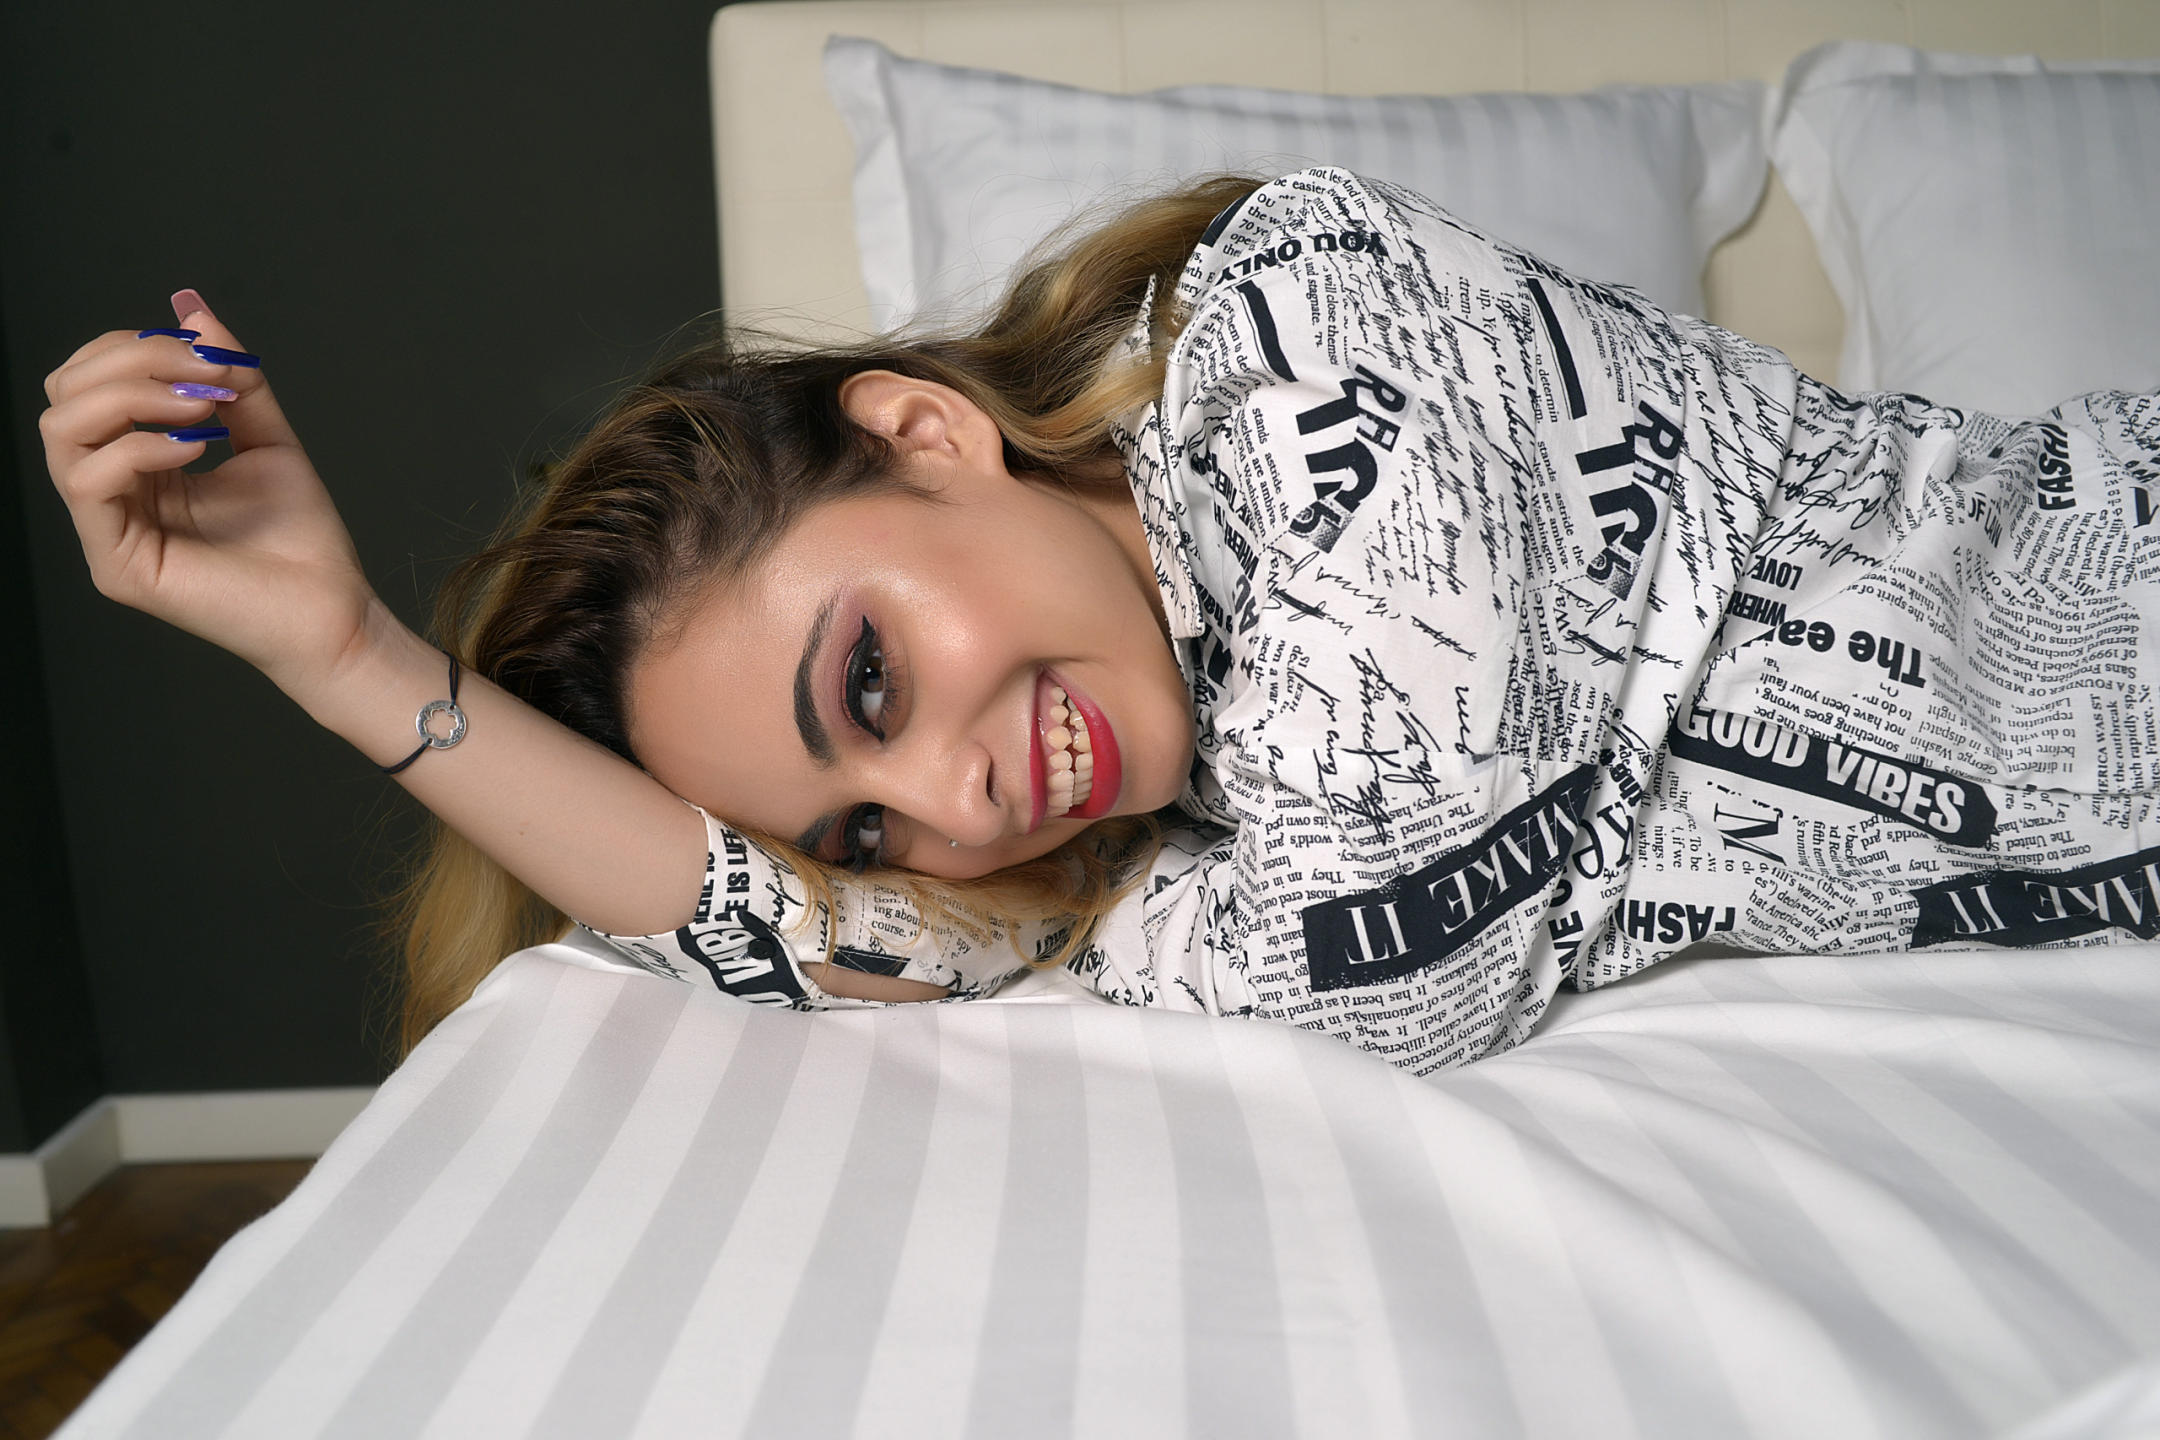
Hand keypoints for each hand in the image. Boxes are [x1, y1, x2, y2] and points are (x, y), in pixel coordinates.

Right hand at [40, 293, 376, 704]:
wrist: (334, 610)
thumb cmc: (302, 539)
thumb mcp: (265, 437)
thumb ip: (228, 376)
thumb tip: (191, 307)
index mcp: (136, 465)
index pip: (89, 382)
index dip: (137, 348)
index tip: (211, 357)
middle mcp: (111, 495)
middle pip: (64, 395)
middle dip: (133, 362)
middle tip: (207, 376)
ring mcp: (106, 531)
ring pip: (60, 431)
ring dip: (132, 396)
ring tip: (200, 408)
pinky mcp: (116, 565)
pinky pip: (87, 482)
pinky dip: (139, 448)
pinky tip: (194, 449)